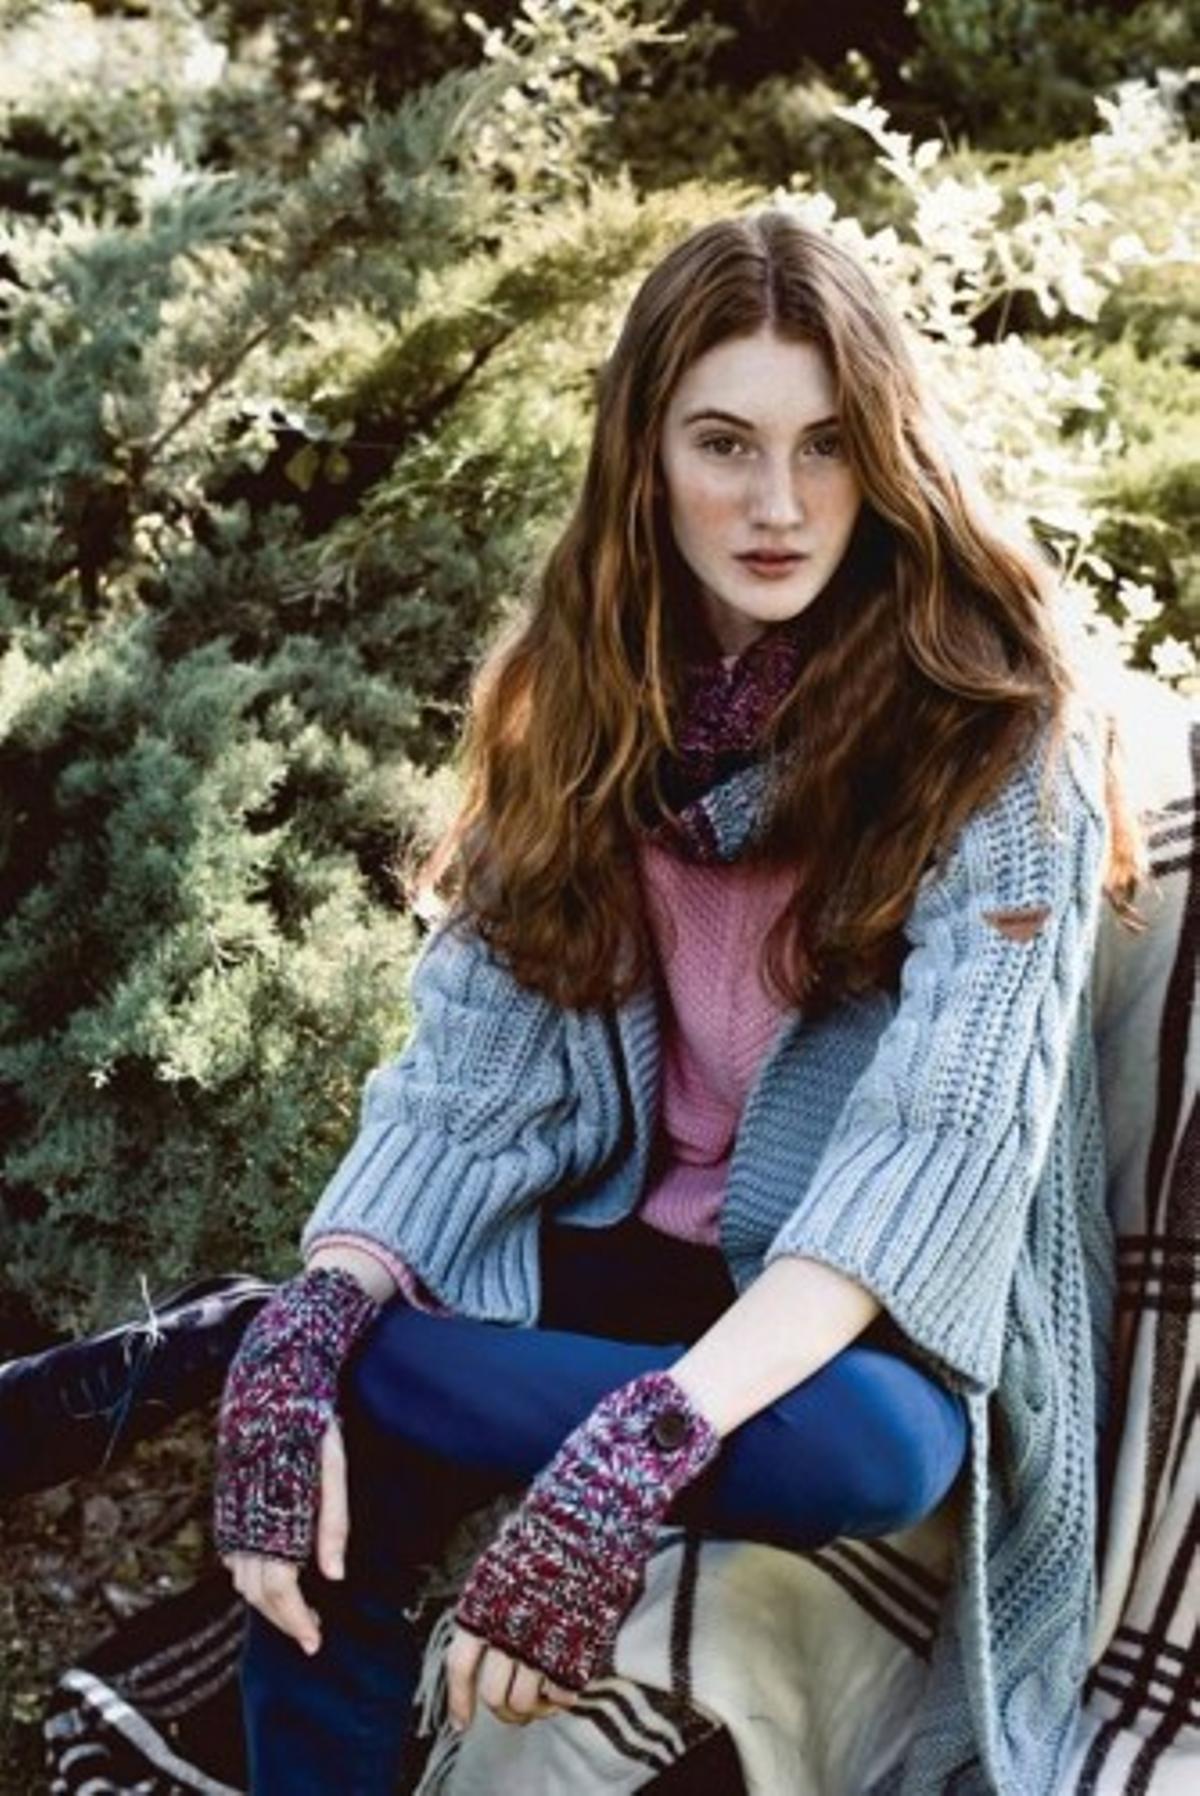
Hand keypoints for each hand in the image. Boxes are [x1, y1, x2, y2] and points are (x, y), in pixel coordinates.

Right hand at [221, 1418, 348, 1654]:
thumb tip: (334, 1576)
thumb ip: (333, 1525)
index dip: (297, 1622)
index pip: (280, 1592)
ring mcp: (231, 1516)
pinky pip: (233, 1557)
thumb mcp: (333, 1470)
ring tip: (299, 1610)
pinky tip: (272, 1576)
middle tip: (312, 1635)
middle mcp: (245, 1524)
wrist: (271, 1387)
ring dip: (267, 1602)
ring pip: (242, 1580)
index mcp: (273, 1518)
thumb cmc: (309, 1426)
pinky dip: (250, 1576)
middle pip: (258, 1594)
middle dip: (284, 1621)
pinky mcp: (226, 1506)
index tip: (314, 1643)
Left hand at [453, 1370, 719, 1692]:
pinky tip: (565, 1686)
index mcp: (486, 1599)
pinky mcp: (584, 1639)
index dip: (459, 1700)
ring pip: (526, 1703)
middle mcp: (510, 1624)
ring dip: (531, 1710)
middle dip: (502, 1709)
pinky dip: (562, 1697)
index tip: (462, 1723)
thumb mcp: (510, 1552)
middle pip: (495, 1695)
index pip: (460, 1665)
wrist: (599, 1496)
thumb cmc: (555, 1517)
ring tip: (540, 1701)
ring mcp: (547, 1635)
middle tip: (515, 1710)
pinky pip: (565, 1691)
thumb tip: (488, 1642)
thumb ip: (498, 1601)